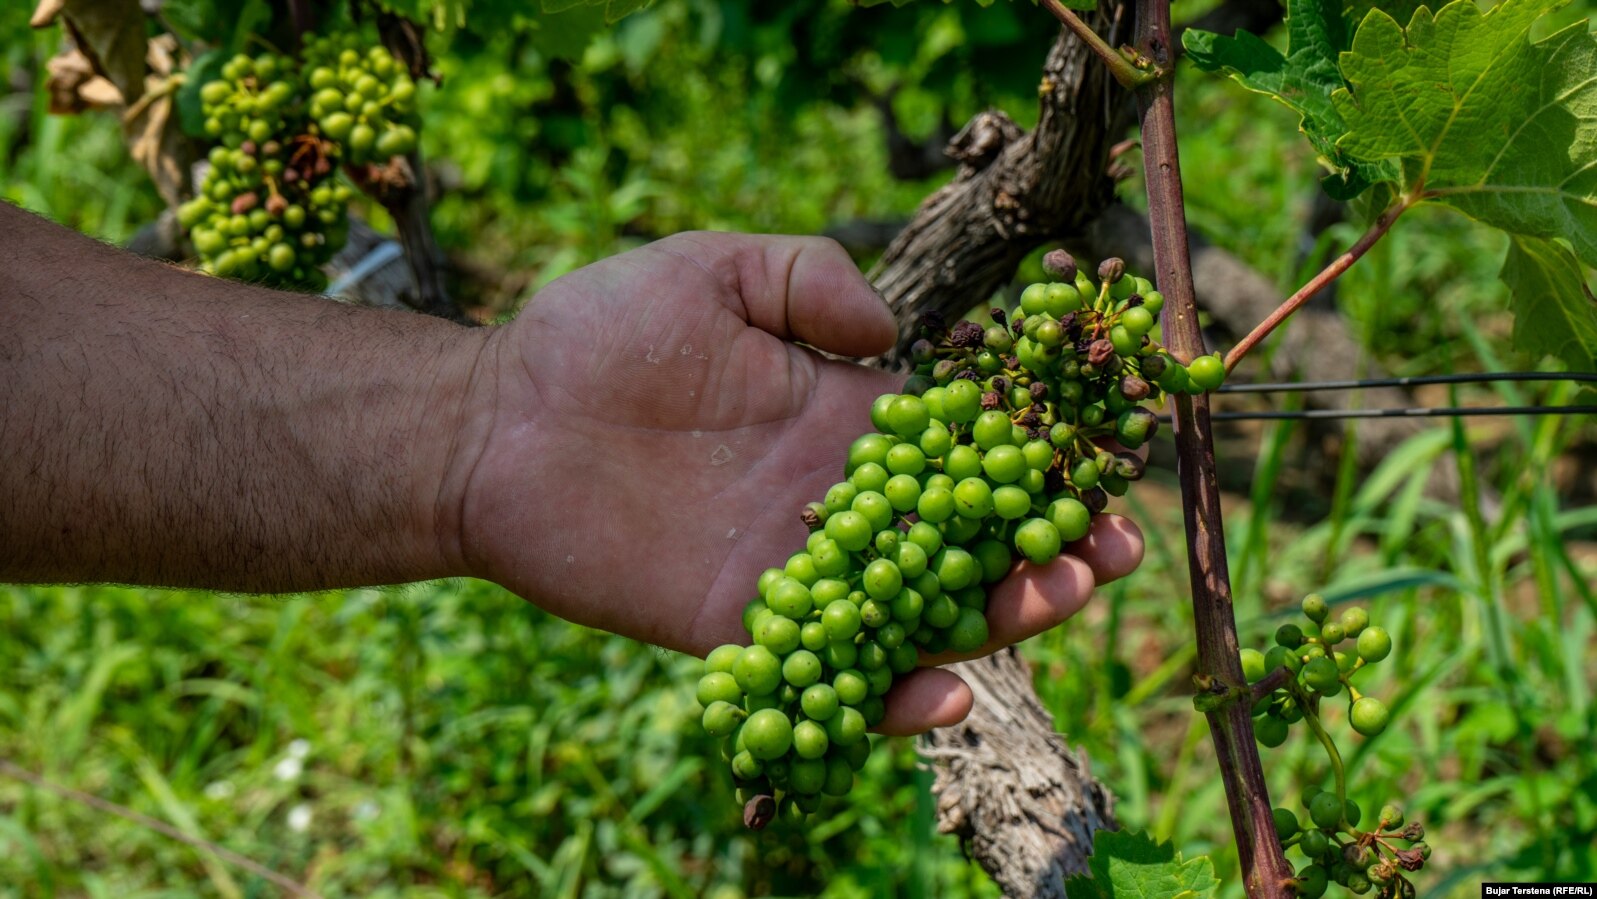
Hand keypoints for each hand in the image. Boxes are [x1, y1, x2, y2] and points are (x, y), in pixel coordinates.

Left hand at [448, 232, 1143, 733]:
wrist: (495, 420)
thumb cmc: (598, 332)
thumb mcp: (715, 269)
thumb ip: (807, 280)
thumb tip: (895, 331)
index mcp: (844, 417)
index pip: (962, 447)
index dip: (1036, 457)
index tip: (1106, 463)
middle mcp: (834, 501)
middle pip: (961, 540)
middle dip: (1044, 548)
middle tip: (1106, 553)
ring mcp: (794, 570)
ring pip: (916, 612)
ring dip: (995, 617)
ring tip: (1053, 598)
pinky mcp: (742, 628)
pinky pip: (829, 675)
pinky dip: (889, 696)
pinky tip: (945, 689)